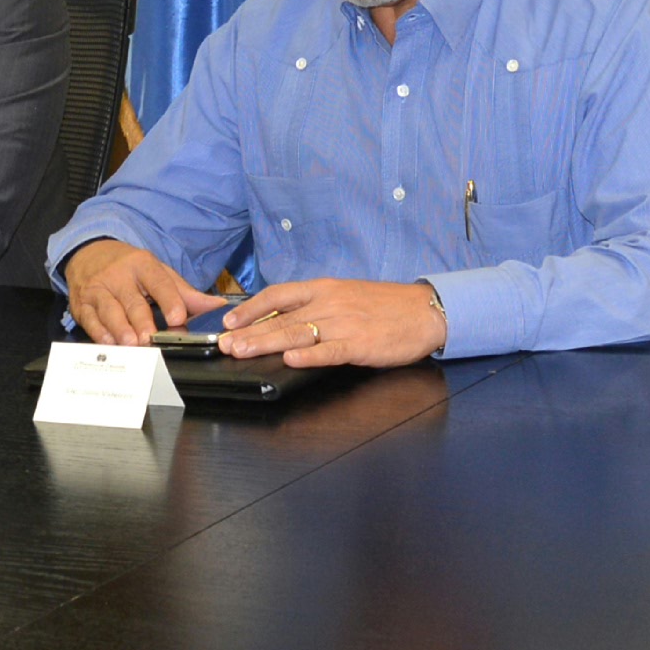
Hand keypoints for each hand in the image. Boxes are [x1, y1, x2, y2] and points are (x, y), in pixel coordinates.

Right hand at [62, 238, 223, 345]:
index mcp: (142, 265)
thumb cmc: (129, 269)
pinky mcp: (82, 304)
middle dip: (141, 320)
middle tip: (150, 337)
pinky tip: (110, 343)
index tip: (179, 317)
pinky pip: (90, 320)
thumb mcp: (158, 273)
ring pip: (109, 311)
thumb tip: (216, 307)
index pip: (159, 282)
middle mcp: (119, 276)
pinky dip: (99, 333)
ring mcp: (98, 290)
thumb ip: (185, 293)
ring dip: (120, 329)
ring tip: (131, 343)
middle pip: (132, 300)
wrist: (89, 253)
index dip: (169, 300)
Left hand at [221, 277, 445, 367]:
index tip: (228, 321)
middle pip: (281, 318)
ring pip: (297, 333)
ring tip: (242, 352)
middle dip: (249, 332)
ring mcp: (344, 323)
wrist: (425, 310)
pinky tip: (291, 360)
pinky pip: (330, 350)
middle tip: (224, 344)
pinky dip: (309, 356)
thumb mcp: (347, 296)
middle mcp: (330, 303)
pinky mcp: (360, 344)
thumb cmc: (386, 306)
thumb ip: (317, 307)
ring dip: (266, 344)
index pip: (278, 295)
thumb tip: (283, 320)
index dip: (250, 308)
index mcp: (325, 289)